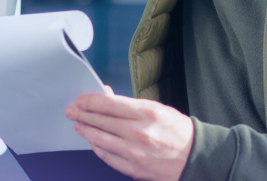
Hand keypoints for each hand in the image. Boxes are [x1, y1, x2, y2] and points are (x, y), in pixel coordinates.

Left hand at [65, 86, 193, 180]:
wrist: (193, 158)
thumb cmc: (177, 131)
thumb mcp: (158, 109)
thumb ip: (130, 105)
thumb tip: (107, 97)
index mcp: (148, 113)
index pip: (109, 104)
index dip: (91, 101)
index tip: (81, 99)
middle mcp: (139, 133)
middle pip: (101, 121)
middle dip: (83, 114)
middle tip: (72, 111)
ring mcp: (135, 153)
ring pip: (100, 140)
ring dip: (86, 131)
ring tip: (79, 125)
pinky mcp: (133, 168)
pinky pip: (107, 156)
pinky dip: (97, 147)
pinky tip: (93, 141)